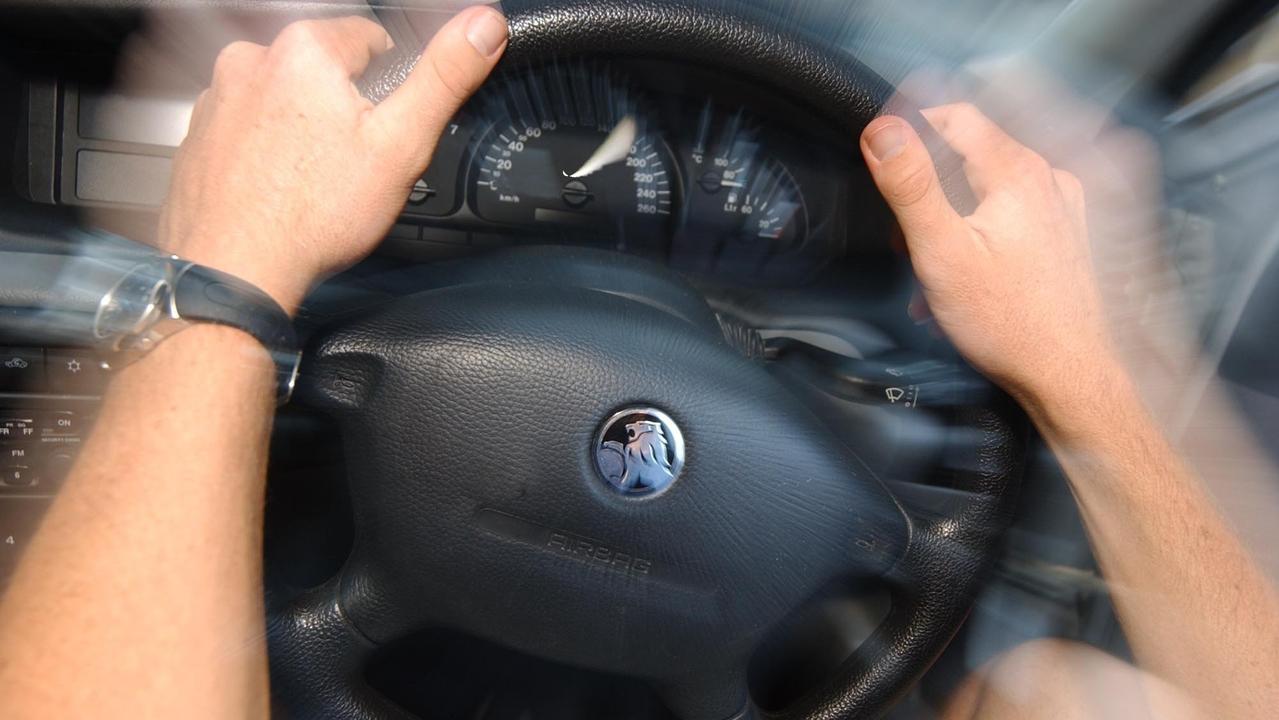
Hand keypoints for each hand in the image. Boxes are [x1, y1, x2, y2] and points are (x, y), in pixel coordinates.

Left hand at [158, 7, 508, 312]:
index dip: (390, 83)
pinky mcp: (196, 138)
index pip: (368, 39)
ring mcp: (216, 100)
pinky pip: (244, 132)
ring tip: (313, 181)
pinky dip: (263, 153)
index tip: (386, 125)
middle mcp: (250, 63)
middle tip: (352, 162)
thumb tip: (484, 26)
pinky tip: (279, 189)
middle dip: (341, 107)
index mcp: (305, 51)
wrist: (235, 270)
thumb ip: (445, 76)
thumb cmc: (313, 215)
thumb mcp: (402, 144)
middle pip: (320, 71)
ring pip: (280, 100)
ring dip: (300, 128)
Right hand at [860, 102, 1114, 409]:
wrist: (1068, 374)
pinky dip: (977, 233)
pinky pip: (1010, 214)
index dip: (913, 126)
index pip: (956, 115)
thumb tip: (883, 130)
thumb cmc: (1009, 322)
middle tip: (903, 232)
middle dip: (928, 185)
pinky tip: (961, 275)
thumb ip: (910, 185)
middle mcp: (1047, 180)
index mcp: (1017, 173)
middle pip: (971, 152)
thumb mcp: (941, 251)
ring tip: (930, 264)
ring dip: (950, 215)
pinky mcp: (1065, 235)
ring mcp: (1062, 207)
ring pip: (988, 186)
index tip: (884, 155)